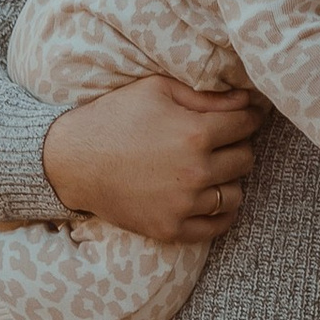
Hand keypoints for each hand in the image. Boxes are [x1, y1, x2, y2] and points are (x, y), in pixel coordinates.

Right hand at [42, 76, 262, 244]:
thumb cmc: (114, 117)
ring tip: (211, 171)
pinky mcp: (171, 228)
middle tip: (221, 142)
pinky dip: (220, 213)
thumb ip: (205, 96)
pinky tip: (210, 199)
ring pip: (235, 194)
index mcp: (195, 133)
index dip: (247, 117)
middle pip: (245, 159)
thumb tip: (245, 101)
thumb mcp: (156, 90)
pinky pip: (217, 226)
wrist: (72, 161)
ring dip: (228, 181)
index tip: (242, 118)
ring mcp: (184, 204)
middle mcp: (195, 171)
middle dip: (237, 147)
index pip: (246, 124)